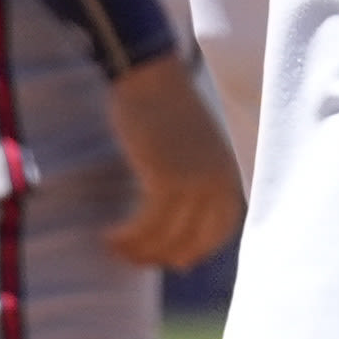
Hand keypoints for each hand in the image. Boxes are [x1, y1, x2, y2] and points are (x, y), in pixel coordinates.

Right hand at [97, 52, 243, 272]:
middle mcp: (217, 183)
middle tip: (134, 259)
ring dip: (138, 250)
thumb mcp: (195, 150)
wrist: (151, 78)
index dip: (194, 250)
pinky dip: (128, 237)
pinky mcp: (167, 179)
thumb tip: (182, 224)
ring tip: (115, 249)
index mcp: (228, 176)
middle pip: (191, 241)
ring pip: (167, 238)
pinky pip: (147, 224)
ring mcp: (195, 182)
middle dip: (161, 257)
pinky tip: (111, 236)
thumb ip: (195, 181)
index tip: (172, 261)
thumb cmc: (167, 110)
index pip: (219, 231)